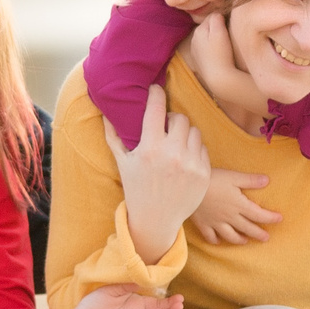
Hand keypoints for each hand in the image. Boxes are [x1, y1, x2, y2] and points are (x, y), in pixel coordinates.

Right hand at [108, 85, 209, 262]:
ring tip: (174, 143)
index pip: (156, 107)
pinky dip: (193, 149)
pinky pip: (202, 147)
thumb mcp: (122, 162)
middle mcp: (172, 154)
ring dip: (184, 133)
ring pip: (194, 130)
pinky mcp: (204, 172)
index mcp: (149, 148)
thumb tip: (105, 110)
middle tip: (164, 127)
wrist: (156, 220)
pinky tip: (183, 158)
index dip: (156, 93)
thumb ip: (113, 135)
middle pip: (179, 118)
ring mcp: (190, 163)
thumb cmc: (136, 188)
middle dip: (171, 119)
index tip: (156, 89)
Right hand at [191, 168, 282, 246]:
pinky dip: (216, 240)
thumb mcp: (233, 176)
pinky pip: (210, 236)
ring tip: (245, 241)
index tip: (279, 219)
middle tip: (266, 238)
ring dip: (239, 239)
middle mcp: (229, 217)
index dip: (270, 218)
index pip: (259, 214)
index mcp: (239, 205)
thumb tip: (267, 180)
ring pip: (230, 236)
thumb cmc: (212, 179)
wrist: (187, 188)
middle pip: (247, 228)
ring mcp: (216, 222)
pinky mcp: (203, 224)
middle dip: (258, 234)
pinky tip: (218, 241)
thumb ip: (250, 180)